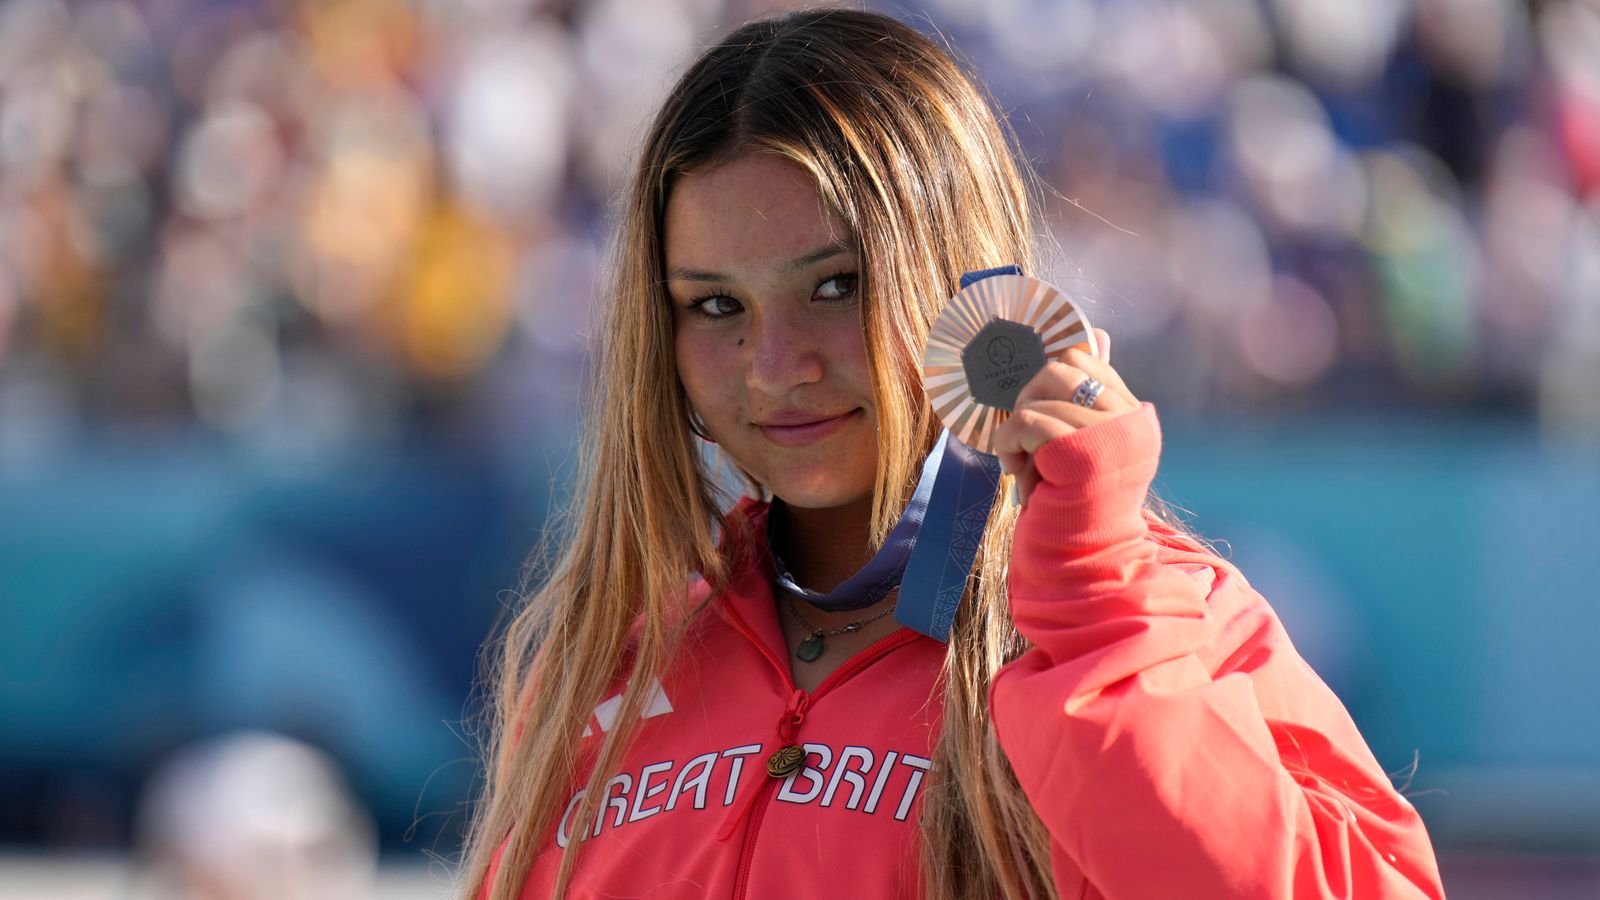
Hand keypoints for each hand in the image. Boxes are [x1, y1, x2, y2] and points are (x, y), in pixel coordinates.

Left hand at [990, 328, 1140, 505]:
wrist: (1080, 561)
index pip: (1085, 359)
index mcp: (1132, 416)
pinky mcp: (1081, 453)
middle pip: (1059, 367)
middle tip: (1024, 441)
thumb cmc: (1072, 505)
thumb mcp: (1078, 445)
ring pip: (1039, 392)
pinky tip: (1015, 470)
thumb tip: (1097, 334)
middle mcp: (1129, 420)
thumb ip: (1083, 398)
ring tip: (1020, 463)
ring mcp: (1109, 434)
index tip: (1035, 418)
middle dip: (1028, 399)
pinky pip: (1027, 421)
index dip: (1047, 380)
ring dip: (1016, 427)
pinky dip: (1008, 443)